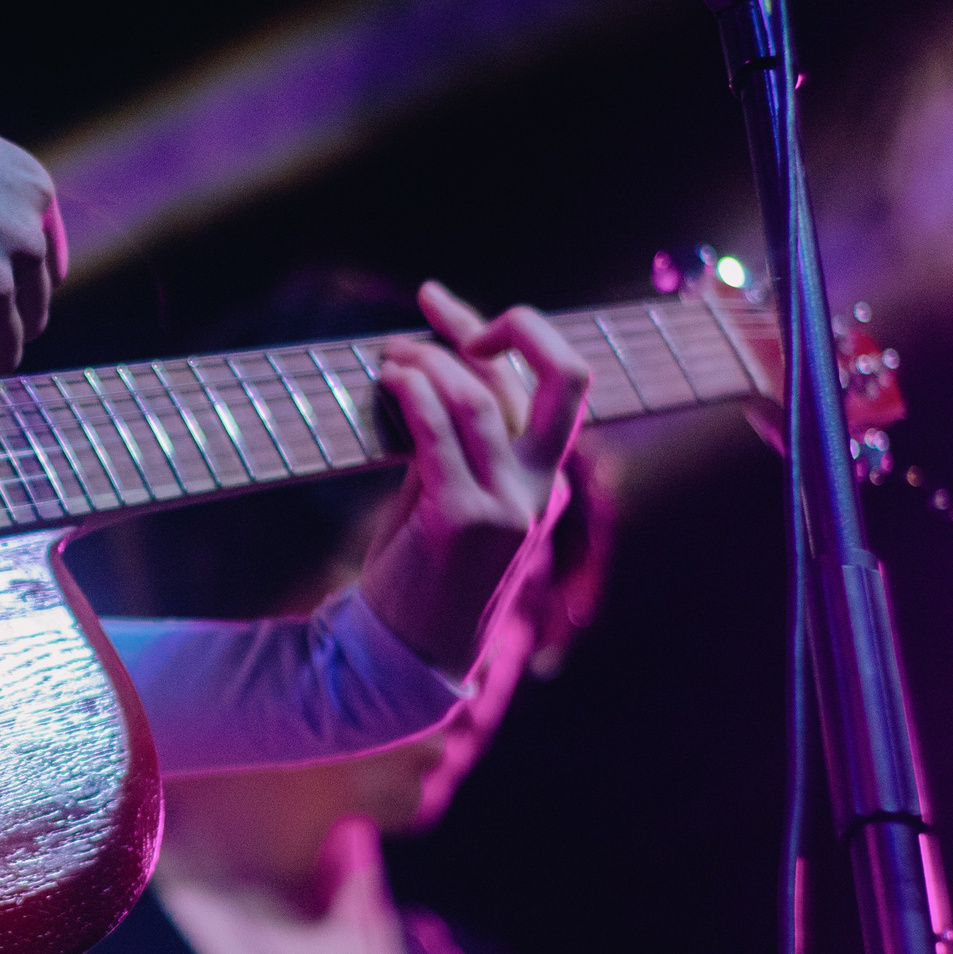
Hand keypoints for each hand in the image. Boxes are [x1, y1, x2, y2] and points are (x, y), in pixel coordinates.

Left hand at [357, 282, 589, 675]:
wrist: (403, 651)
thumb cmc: (420, 565)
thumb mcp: (446, 487)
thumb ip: (456, 435)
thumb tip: (430, 359)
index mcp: (546, 476)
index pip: (552, 381)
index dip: (505, 328)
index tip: (437, 302)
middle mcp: (541, 488)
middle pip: (565, 377)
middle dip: (513, 323)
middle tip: (435, 307)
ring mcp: (508, 507)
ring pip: (480, 398)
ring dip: (426, 360)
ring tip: (387, 358)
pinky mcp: (461, 522)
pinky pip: (438, 435)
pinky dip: (411, 394)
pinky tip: (387, 381)